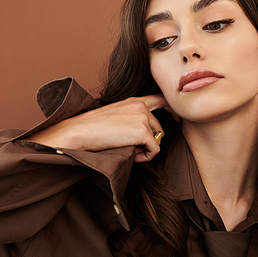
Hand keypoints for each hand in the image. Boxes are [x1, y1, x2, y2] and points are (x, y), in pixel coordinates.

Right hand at [27, 95, 177, 161]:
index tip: (176, 119)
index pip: (160, 99)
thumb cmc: (92, 127)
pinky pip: (154, 150)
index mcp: (133, 100)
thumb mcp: (114, 115)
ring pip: (157, 139)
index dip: (171, 109)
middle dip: (152, 140)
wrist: (80, 131)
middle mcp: (141, 106)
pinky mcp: (142, 132)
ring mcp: (142, 118)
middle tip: (136, 149)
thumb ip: (131, 117)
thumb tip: (143, 134)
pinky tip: (134, 157)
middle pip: (159, 126)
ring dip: (147, 149)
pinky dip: (146, 157)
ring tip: (131, 152)